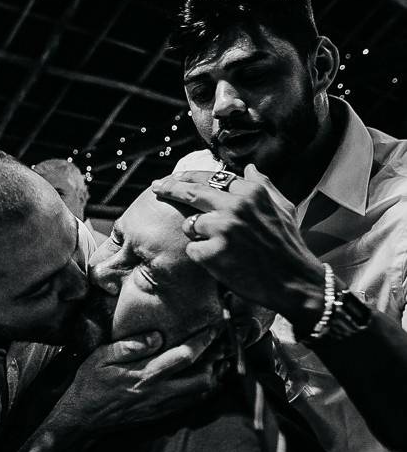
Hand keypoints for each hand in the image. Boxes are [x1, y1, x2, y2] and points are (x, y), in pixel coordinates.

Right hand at [66, 325, 220, 430]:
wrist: (83, 417)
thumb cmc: (89, 383)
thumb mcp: (100, 357)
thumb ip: (128, 346)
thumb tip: (156, 336)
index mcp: (145, 374)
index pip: (183, 357)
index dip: (203, 342)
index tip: (214, 328)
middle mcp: (158, 392)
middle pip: (202, 379)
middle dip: (216, 361)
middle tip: (221, 344)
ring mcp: (161, 405)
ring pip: (200, 394)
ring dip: (213, 376)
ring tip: (218, 359)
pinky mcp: (160, 414)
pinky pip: (190, 404)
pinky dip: (203, 391)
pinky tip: (204, 379)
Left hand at [151, 165, 325, 331]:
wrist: (295, 282)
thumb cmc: (288, 246)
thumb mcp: (283, 208)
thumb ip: (264, 186)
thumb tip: (249, 168)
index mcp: (251, 192)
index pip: (212, 177)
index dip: (190, 176)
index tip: (176, 177)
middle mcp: (235, 206)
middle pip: (192, 191)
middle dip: (170, 187)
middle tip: (156, 187)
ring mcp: (222, 229)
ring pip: (190, 225)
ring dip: (199, 236)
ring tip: (223, 248)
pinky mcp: (212, 252)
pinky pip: (193, 249)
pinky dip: (202, 256)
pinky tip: (222, 262)